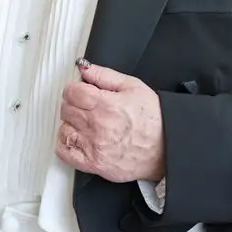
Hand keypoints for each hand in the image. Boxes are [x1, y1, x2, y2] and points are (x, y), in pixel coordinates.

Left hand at [56, 63, 164, 183]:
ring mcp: (93, 146)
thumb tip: (85, 68)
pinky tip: (77, 139)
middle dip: (74, 104)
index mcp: (105, 104)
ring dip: (71, 124)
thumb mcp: (133, 87)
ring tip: (85, 124)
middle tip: (86, 107)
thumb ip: (105, 75)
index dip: (74, 89)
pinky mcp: (94, 163)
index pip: (71, 92)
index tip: (81, 91)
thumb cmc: (154, 119)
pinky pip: (65, 153)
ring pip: (64, 129)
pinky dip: (66, 144)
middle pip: (66, 109)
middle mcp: (96, 126)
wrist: (167, 148)